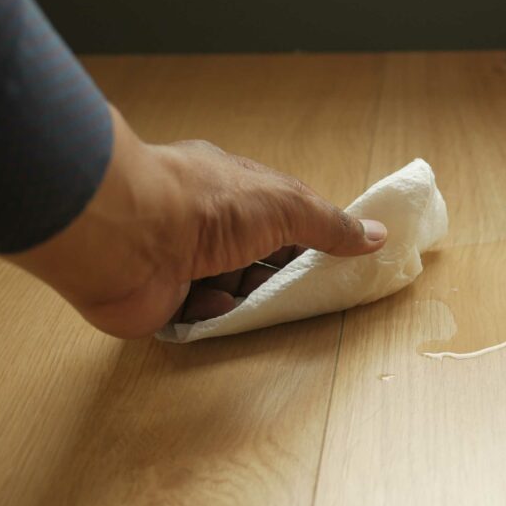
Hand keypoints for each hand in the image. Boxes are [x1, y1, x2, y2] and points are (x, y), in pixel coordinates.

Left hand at [7, 106, 385, 337]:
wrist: (128, 236)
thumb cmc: (208, 206)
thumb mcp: (285, 205)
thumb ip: (330, 225)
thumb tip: (377, 236)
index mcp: (232, 189)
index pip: (281, 218)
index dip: (308, 240)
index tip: (335, 264)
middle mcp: (205, 223)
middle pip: (258, 260)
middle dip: (279, 277)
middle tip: (304, 293)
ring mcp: (181, 262)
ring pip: (232, 291)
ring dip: (246, 297)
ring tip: (251, 297)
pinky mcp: (161, 299)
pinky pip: (201, 316)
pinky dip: (212, 313)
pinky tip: (211, 304)